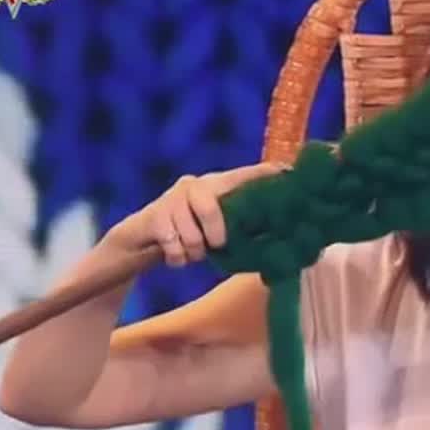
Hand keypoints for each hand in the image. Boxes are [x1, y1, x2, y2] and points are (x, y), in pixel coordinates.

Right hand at [104, 161, 287, 266]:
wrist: (142, 241)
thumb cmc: (190, 236)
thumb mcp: (216, 230)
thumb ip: (239, 228)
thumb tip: (275, 240)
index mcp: (216, 187)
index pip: (243, 176)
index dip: (263, 174)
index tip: (288, 171)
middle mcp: (195, 185)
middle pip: (210, 210)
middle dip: (214, 236)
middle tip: (214, 246)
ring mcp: (173, 197)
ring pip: (191, 235)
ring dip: (193, 252)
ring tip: (192, 253)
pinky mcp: (154, 215)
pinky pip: (172, 244)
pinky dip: (177, 258)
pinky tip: (176, 256)